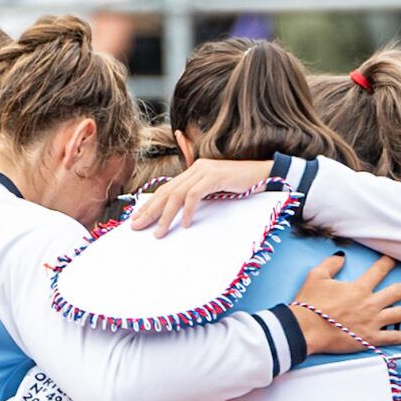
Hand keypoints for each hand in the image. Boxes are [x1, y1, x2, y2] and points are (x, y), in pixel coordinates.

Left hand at [128, 158, 275, 235]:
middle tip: (136, 226)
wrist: (263, 175)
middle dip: (149, 210)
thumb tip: (179, 214)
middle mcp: (195, 169)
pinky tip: (183, 224)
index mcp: (193, 171)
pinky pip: (195, 195)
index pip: (166, 189)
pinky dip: (187, 210)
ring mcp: (204, 171)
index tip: (137, 219)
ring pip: (177, 195)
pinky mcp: (215, 176)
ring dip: (165, 215)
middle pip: (166, 191)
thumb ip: (198, 196)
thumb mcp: (214, 191)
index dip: (149, 204)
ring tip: (158, 232)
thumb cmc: (240, 186)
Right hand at [288, 255, 400, 355]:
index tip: (396, 259)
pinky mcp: (370, 338)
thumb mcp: (316, 276)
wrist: (305, 329)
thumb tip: (341, 256)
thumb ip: (331, 264)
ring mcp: (373, 322)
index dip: (389, 262)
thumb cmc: (309, 303)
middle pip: (398, 292)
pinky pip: (393, 337)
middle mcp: (370, 303)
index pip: (380, 270)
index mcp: (359, 287)